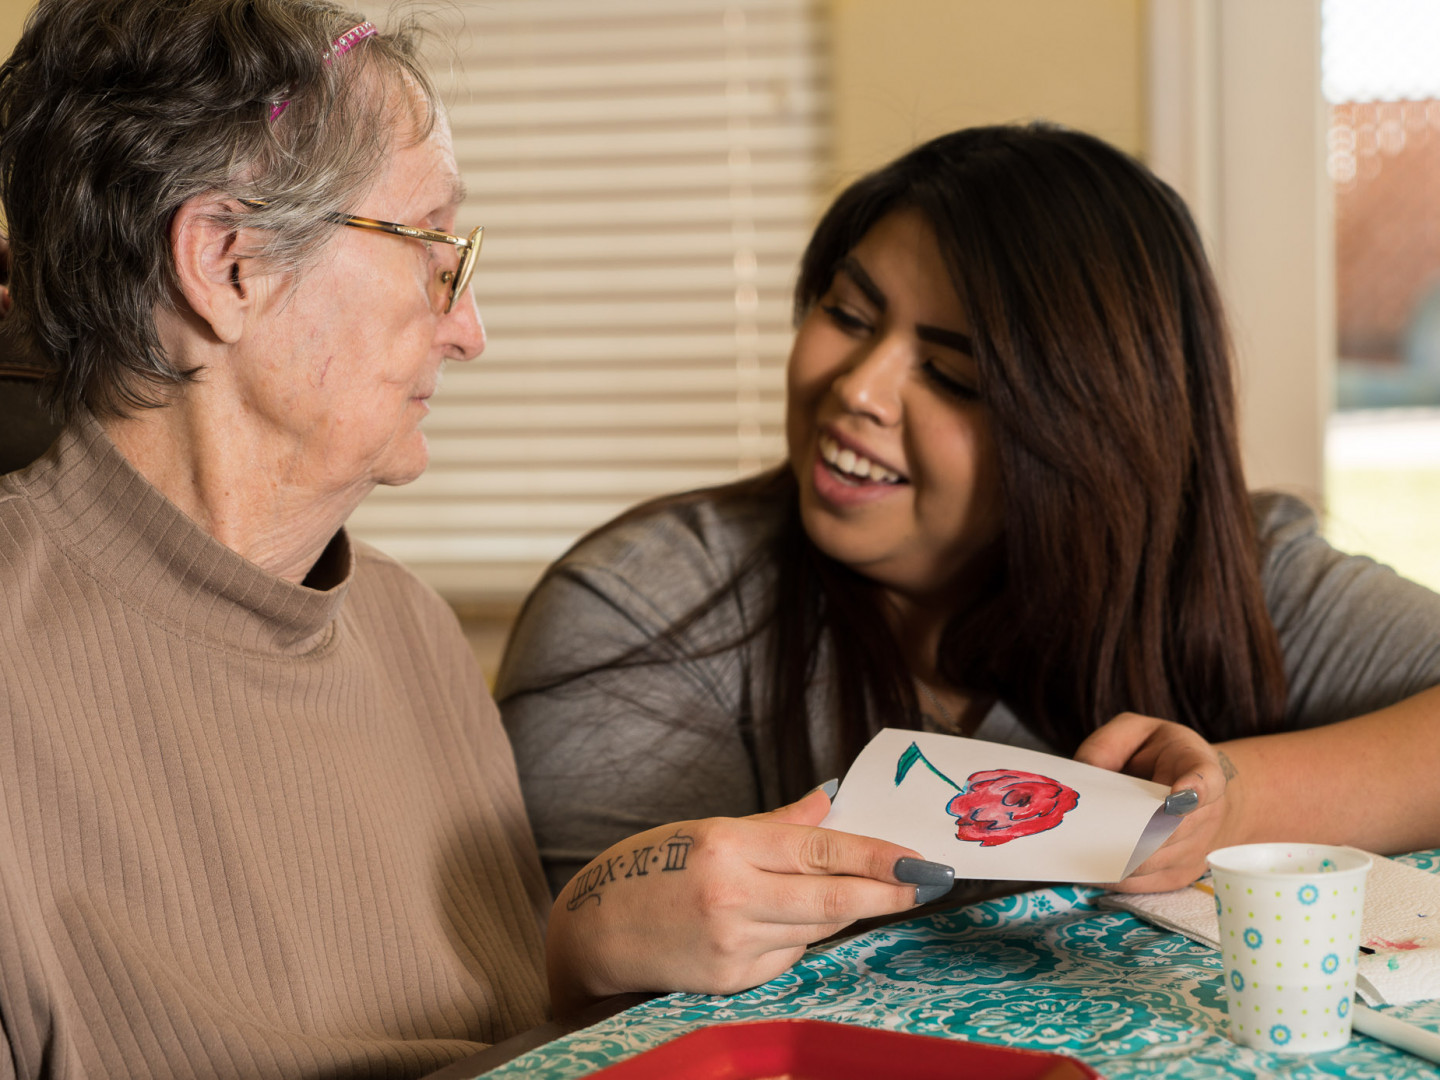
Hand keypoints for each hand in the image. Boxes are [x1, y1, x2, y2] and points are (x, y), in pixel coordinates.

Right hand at [544, 787, 949, 1015]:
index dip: (879, 857)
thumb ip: (775, 824)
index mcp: (727, 845)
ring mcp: (733, 945)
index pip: (821, 850)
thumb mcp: (708, 830)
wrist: (595, 931)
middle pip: (833, 900)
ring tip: (856, 891)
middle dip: (890, 893)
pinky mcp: (732, 980)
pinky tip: (777, 921)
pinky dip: (798, 935)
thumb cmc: (650, 869)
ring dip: (843, 911)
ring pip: (815, 928)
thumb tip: (829, 802)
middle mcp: (732, 896)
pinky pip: (788, 955)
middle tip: (929, 883)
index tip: (919, 859)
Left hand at [1074, 712, 1234, 892]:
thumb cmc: (1164, 758)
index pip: (1207, 782)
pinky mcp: (1179, 877)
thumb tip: (1084, 773)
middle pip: (1168, 835)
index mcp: (1201, 770)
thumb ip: (1108, 744)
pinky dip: (1112, 876)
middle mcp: (1207, 816)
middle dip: (1128, 835)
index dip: (1194, 791)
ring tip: (1078, 846)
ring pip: (1149, 865)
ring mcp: (1196, 851)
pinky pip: (1142, 886)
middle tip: (1088, 829)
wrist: (1201, 793)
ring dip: (1114, 858)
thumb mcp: (1137, 732)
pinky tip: (1087, 863)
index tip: (1177, 799)